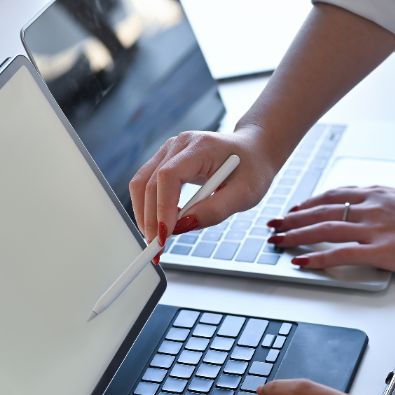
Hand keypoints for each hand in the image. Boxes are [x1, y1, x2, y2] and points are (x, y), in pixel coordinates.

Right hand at [129, 126, 279, 245]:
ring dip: (144, 215)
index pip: (168, 176)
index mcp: (201, 146)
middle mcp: (179, 144)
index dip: (162, 208)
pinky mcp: (165, 160)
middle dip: (150, 220)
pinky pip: (146, 185)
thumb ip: (215, 210)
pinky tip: (162, 225)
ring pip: (141, 184)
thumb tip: (182, 226)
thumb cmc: (252, 169)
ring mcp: (169, 151)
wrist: (254, 150)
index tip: (164, 237)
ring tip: (157, 242)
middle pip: (149, 183)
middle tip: (157, 250)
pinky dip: (149, 208)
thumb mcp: (244, 194)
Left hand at [267, 187, 394, 277]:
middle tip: (275, 225)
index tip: (295, 210)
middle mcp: (370, 207)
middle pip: (321, 210)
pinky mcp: (378, 251)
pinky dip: (316, 257)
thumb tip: (375, 204)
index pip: (334, 195)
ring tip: (278, 241)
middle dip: (293, 218)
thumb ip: (387, 201)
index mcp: (378, 194)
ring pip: (324, 229)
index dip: (310, 203)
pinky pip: (339, 254)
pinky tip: (301, 261)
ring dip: (296, 235)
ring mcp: (373, 229)